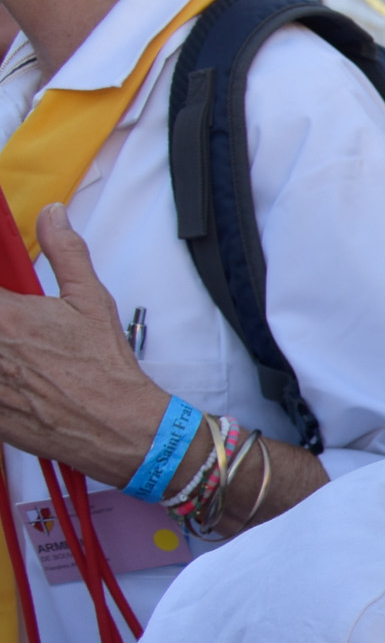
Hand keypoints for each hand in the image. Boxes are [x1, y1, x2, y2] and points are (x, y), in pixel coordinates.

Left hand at [0, 206, 174, 483]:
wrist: (115, 428)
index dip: (0, 297)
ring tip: (21, 357)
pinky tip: (14, 381)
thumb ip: (65, 253)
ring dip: (2, 352)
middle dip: (4, 329)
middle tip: (18, 334)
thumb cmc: (103, 366)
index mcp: (6, 315)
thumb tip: (52, 214)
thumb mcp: (91, 302)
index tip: (10, 303)